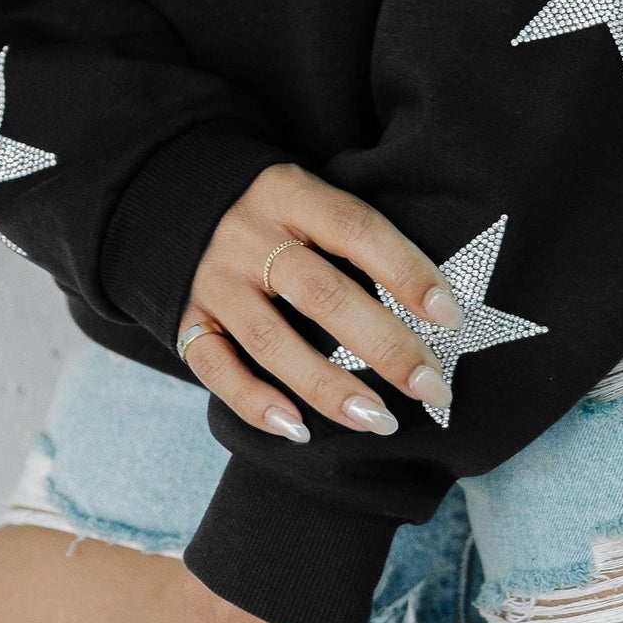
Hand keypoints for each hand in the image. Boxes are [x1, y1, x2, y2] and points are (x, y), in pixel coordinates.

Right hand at [177, 163, 464, 440]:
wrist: (172, 194)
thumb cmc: (272, 208)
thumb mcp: (307, 193)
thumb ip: (352, 234)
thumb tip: (434, 304)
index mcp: (290, 193)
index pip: (357, 229)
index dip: (406, 271)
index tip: (451, 317)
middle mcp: (249, 235)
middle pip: (323, 294)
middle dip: (386, 346)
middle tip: (435, 388)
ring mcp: (214, 280)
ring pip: (272, 341)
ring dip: (329, 388)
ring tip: (380, 420)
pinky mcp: (186, 320)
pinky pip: (216, 369)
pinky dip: (255, 404)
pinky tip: (297, 429)